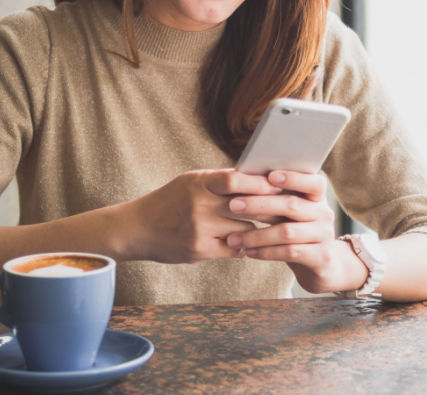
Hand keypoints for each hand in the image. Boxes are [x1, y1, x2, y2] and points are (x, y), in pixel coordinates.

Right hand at [128, 169, 280, 263]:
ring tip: (274, 227)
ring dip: (260, 230)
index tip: (278, 186)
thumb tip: (258, 176)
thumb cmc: (170, 200)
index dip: (261, 183)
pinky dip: (246, 246)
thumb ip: (221, 180)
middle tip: (288, 209)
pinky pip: (235, 250)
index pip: (237, 180)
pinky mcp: (200, 250)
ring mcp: (200, 229)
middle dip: (270, 208)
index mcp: (199, 183)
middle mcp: (199, 205)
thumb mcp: (191, 181)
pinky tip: (252, 243)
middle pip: (247, 206)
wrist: (138, 228)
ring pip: (245, 230)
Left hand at [224, 171, 366, 293]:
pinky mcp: (320, 257)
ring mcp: (324, 235)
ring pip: (287, 232)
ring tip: (233, 238)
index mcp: (317, 197)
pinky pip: (289, 252)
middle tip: (233, 205)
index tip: (270, 175)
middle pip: (291, 205)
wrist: (324, 266)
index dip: (293, 178)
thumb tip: (242, 181)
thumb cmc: (298, 231)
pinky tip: (248, 252)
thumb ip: (276, 198)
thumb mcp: (292, 213)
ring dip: (256, 235)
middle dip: (259, 204)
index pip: (313, 182)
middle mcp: (324, 213)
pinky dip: (265, 252)